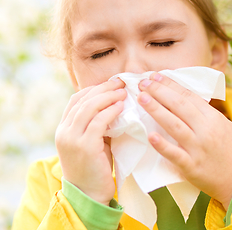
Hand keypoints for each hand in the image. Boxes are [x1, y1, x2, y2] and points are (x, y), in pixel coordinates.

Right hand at [55, 79, 126, 205]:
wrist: (89, 194)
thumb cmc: (95, 168)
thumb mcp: (93, 142)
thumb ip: (97, 125)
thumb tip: (115, 106)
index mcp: (64, 129)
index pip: (76, 100)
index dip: (93, 89)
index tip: (110, 83)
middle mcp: (64, 131)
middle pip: (83, 100)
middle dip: (103, 88)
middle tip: (120, 82)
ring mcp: (72, 139)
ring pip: (89, 108)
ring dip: (108, 96)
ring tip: (123, 91)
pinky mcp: (85, 146)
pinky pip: (98, 122)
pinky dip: (110, 111)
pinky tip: (121, 106)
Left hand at [137, 72, 231, 209]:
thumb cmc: (231, 150)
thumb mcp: (224, 126)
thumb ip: (206, 114)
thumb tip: (185, 100)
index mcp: (213, 118)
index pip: (189, 96)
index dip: (170, 84)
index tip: (156, 76)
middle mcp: (206, 130)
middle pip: (179, 105)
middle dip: (160, 91)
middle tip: (143, 83)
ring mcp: (198, 148)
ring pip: (174, 125)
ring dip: (156, 110)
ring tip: (142, 98)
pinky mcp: (191, 166)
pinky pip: (175, 154)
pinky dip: (163, 145)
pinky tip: (150, 136)